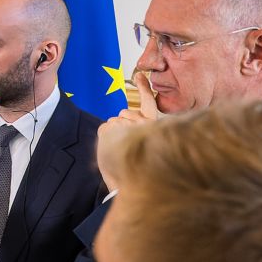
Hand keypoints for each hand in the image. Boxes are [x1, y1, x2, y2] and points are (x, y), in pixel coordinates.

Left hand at [97, 71, 160, 191]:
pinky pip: (107, 126)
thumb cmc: (132, 168)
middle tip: (127, 144)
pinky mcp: (122, 130)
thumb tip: (122, 116)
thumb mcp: (134, 142)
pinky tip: (116, 148)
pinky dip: (106, 135)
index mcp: (154, 126)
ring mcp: (135, 126)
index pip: (149, 102)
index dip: (144, 88)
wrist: (128, 185)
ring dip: (114, 132)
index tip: (139, 75)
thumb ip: (132, 125)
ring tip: (123, 151)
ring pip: (115, 119)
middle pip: (126, 112)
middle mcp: (149, 124)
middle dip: (121, 124)